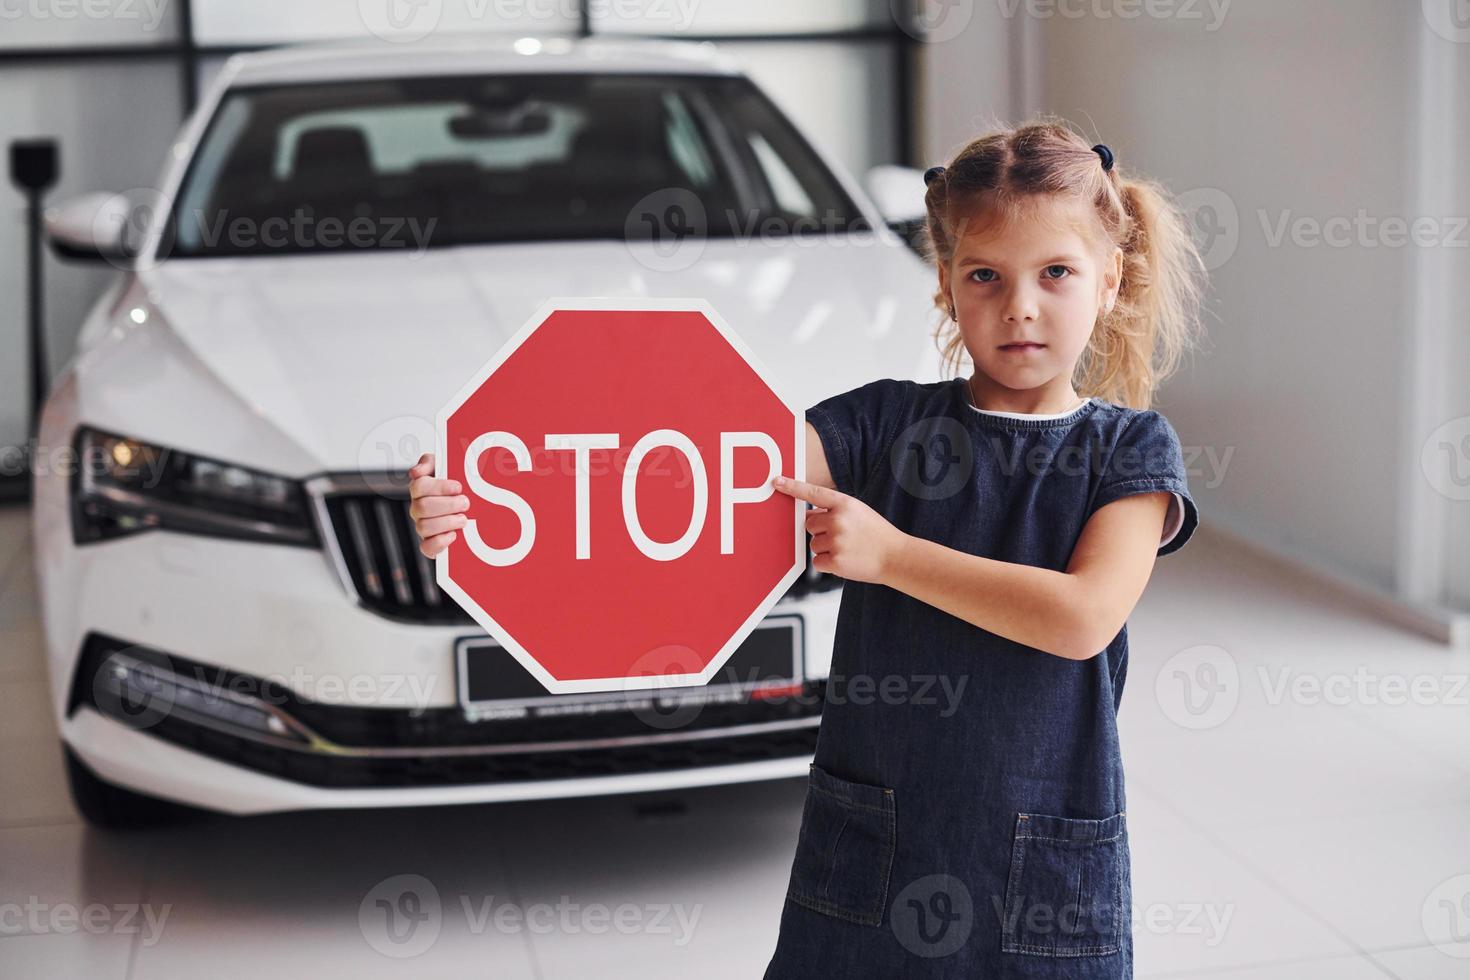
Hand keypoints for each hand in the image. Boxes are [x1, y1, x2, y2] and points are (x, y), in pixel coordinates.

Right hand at [408, 452, 468, 557]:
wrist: (470, 501)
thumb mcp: (444, 465)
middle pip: (422, 507)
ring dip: (447, 523)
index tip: (458, 487)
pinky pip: (426, 548)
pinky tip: (454, 535)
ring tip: (463, 519)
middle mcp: (417, 508)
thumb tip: (416, 471)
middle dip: (447, 505)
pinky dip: (440, 543)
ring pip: (423, 527)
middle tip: (465, 503)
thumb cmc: (454, 483)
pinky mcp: (430, 544)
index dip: (439, 487)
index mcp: (419, 489)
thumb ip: (429, 462)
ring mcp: (422, 526)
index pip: (419, 486)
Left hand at [770, 476, 905, 584]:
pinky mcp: (835, 561)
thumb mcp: (858, 512)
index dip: (792, 487)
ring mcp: (836, 540)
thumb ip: (834, 510)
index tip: (776, 482)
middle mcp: (838, 520)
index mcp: (845, 504)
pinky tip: (845, 560)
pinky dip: (828, 564)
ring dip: (825, 549)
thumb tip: (808, 517)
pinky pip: (817, 562)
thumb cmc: (876, 534)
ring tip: (848, 549)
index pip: (813, 493)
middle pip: (809, 525)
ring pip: (813, 544)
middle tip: (843, 537)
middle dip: (821, 531)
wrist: (896, 556)